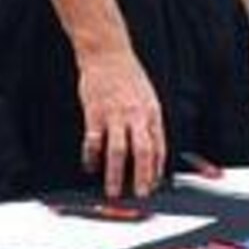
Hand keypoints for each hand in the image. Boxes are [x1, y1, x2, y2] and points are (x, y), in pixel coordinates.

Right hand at [76, 48, 164, 197]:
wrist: (108, 53)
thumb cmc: (128, 76)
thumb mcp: (148, 98)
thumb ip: (149, 122)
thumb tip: (152, 148)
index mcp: (152, 113)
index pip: (159, 147)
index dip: (157, 169)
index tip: (154, 185)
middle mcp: (136, 116)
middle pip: (142, 153)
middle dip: (142, 177)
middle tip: (139, 195)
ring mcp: (115, 115)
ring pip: (118, 151)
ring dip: (116, 175)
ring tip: (113, 191)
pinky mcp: (94, 112)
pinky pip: (93, 140)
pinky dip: (91, 157)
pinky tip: (90, 166)